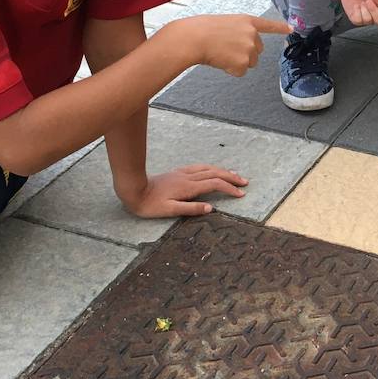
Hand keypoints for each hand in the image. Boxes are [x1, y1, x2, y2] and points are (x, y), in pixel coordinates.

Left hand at [119, 164, 247, 217]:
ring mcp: (183, 173)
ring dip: (223, 171)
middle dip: (231, 177)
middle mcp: (188, 177)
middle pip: (215, 173)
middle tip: (244, 182)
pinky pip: (200, 168)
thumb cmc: (150, 204)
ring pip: (208, 168)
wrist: (133, 189)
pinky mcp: (177, 172)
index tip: (241, 194)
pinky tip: (212, 170)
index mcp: (188, 187)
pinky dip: (211, 168)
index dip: (229, 188)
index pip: (215, 184)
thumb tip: (211, 208)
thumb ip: (191, 208)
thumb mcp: (170, 210)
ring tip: (234, 174)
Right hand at [174, 14, 292, 75]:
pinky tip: (220, 61)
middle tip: (227, 49)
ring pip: (250, 63)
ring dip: (238, 62)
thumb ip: (238, 32)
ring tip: (221, 53)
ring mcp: (249, 48)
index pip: (267, 25)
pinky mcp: (244, 62)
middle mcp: (252, 34)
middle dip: (246, 53)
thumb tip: (240, 47)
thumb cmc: (202, 29)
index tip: (291, 28)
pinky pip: (240, 72)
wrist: (194, 38)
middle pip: (258, 51)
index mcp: (247, 21)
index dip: (280, 27)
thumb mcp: (225, 23)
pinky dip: (230, 70)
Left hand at [340, 0, 377, 41]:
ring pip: (368, 20)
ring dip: (364, 9)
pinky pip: (358, 20)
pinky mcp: (356, 21)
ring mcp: (366, 20)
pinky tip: (356, 6)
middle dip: (374, 10)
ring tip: (362, 2)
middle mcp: (377, 17)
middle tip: (369, 1)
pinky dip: (357, 11)